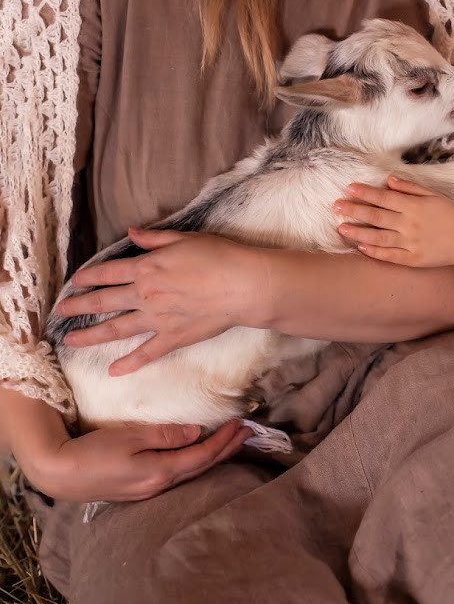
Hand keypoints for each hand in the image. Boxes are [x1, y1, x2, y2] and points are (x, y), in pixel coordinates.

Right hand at [23, 418, 251, 502]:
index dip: (224, 440)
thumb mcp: (130, 436)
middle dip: (227, 449)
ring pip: (191, 473)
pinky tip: (199, 457)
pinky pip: (178, 476)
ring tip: (231, 442)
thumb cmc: (93, 452)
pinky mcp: (140, 490)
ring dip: (214, 456)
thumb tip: (196, 433)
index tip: (242, 424)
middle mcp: (159, 487)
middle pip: (202, 468)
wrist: (61, 474)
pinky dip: (195, 463)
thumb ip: (165, 435)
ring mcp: (149, 492)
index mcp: (160, 472)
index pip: (202, 456)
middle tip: (249, 432)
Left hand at [59, 227, 268, 374]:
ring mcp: (157, 319)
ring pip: (116, 329)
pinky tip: (113, 370)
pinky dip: (128, 363)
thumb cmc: (218, 256)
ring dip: (91, 335)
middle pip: (103, 301)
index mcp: (147, 268)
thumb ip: (154, 238)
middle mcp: (145, 294)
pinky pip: (145, 353)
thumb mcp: (184, 238)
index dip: (88, 277)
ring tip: (71, 341)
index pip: (108, 273)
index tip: (75, 282)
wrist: (242, 285)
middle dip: (78, 307)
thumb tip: (131, 233)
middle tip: (60, 312)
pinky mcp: (172, 338)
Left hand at [334, 175, 453, 268]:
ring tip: (341, 228)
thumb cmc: (450, 215)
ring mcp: (410, 243)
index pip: (384, 197)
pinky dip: (374, 252)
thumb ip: (410, 188)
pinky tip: (360, 248)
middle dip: (354, 210)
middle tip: (335, 206)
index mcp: (414, 206)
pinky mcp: (413, 259)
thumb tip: (389, 180)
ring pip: (378, 237)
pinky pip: (390, 256)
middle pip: (376, 216)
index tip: (349, 188)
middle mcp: (409, 224)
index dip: (365, 193)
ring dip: (358, 233)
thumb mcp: (433, 195)